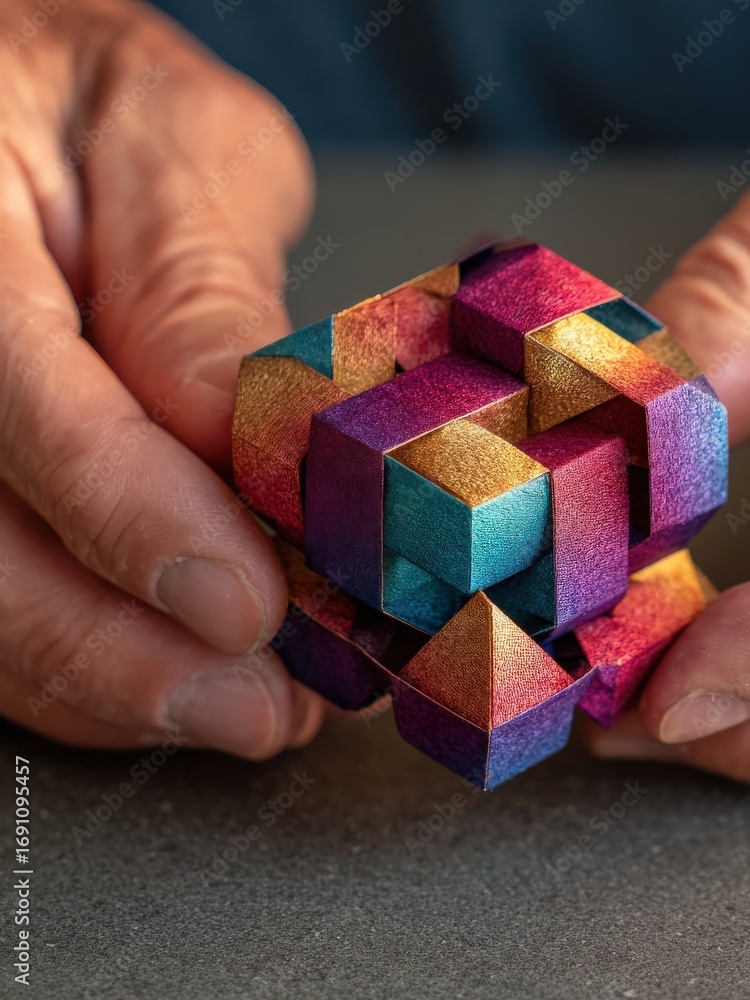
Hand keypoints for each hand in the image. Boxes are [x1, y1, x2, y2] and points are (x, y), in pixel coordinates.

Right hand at [0, 0, 324, 756]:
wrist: (13, 105)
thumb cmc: (98, 112)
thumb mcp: (174, 147)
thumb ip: (201, 292)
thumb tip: (247, 437)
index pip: (29, 403)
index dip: (136, 520)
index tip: (247, 607)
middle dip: (123, 652)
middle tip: (257, 709)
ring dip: (107, 686)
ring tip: (243, 713)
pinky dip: (76, 673)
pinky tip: (169, 687)